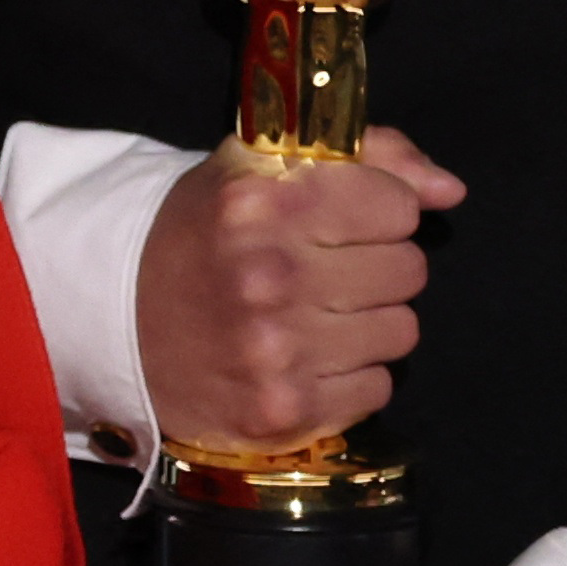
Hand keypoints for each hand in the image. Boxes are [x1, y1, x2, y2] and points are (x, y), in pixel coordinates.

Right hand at [135, 129, 463, 453]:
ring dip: (367, 324)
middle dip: (375, 267)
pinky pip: (377, 388)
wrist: (116, 323)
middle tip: (325, 273)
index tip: (340, 223)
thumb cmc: (202, 236)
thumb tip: (451, 190)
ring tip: (313, 317)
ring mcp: (277, 351)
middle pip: (408, 271)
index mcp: (266, 200)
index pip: (398, 206)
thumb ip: (369, 154)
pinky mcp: (283, 411)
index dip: (377, 211)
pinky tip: (305, 360)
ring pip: (401, 332)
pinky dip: (350, 376)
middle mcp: (272, 275)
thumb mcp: (264, 168)